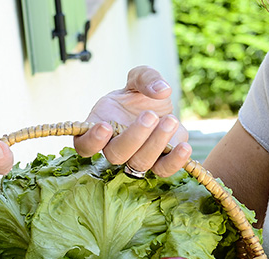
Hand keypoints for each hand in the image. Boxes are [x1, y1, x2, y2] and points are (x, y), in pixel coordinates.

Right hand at [74, 66, 191, 177]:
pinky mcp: (158, 163)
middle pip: (116, 155)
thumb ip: (146, 78)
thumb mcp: (140, 78)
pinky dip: (175, 161)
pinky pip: (163, 170)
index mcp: (99, 127)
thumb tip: (161, 89)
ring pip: (139, 163)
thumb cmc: (139, 95)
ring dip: (155, 144)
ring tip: (171, 120)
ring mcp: (135, 159)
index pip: (84, 145)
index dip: (91, 140)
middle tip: (149, 115)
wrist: (158, 109)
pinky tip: (184, 147)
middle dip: (133, 136)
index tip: (105, 126)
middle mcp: (114, 148)